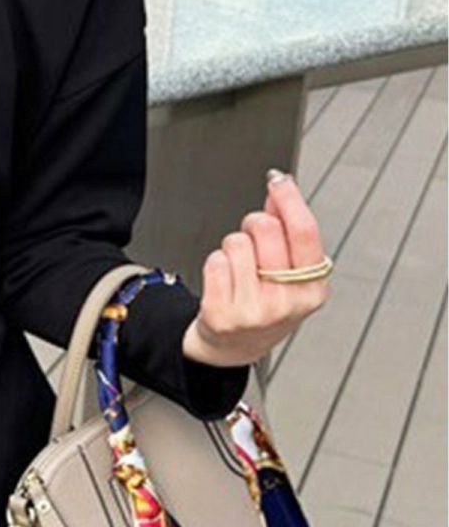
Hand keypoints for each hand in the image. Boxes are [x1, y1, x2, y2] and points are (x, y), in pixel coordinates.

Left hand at [182, 168, 330, 367]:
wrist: (234, 346)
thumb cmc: (264, 304)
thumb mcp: (289, 273)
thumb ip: (288, 231)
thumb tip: (281, 189)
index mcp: (311, 289)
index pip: (304, 232)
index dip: (290, 199)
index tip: (278, 181)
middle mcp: (286, 303)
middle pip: (266, 230)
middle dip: (254, 223)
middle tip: (252, 238)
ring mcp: (254, 312)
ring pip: (236, 244)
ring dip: (232, 247)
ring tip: (238, 267)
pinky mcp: (222, 315)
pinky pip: (214, 262)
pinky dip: (215, 263)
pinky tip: (223, 281)